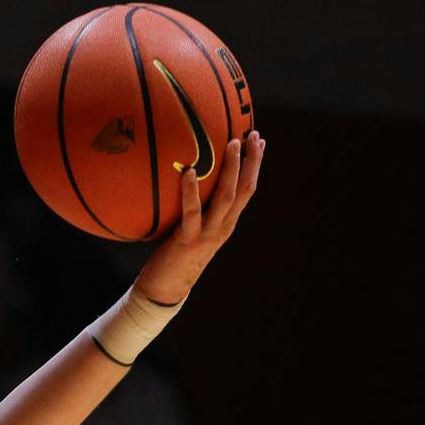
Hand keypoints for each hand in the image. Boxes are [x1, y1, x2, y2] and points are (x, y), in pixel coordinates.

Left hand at [133, 129, 263, 305]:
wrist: (165, 290)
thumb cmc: (174, 255)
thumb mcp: (191, 227)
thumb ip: (195, 207)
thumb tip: (187, 175)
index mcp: (226, 223)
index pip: (248, 190)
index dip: (255, 165)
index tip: (259, 140)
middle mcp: (223, 227)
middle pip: (246, 189)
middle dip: (252, 161)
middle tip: (252, 134)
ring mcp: (208, 234)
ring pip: (226, 197)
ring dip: (231, 169)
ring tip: (231, 143)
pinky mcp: (188, 240)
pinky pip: (192, 212)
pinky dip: (191, 191)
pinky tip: (190, 171)